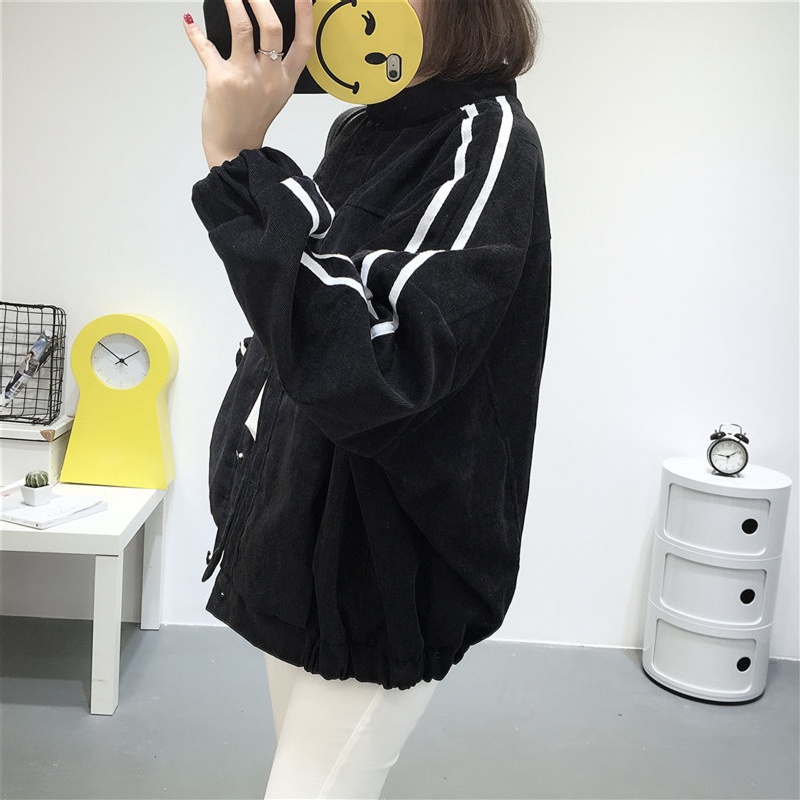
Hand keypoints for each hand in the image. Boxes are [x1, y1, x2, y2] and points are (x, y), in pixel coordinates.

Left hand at [184, 0, 313, 168]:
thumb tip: (259, 29)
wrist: (233, 148)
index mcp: (285, 81)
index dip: (306, 16)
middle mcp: (268, 78)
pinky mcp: (220, 79)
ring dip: (233, 2)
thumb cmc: (251, 120)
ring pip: (242, 28)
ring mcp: (245, 78)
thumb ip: (273, 66)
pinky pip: (205, 47)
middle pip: (272, 27)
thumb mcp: (273, 95)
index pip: (304, 44)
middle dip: (261, 0)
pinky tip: (189, 22)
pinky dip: (195, 32)